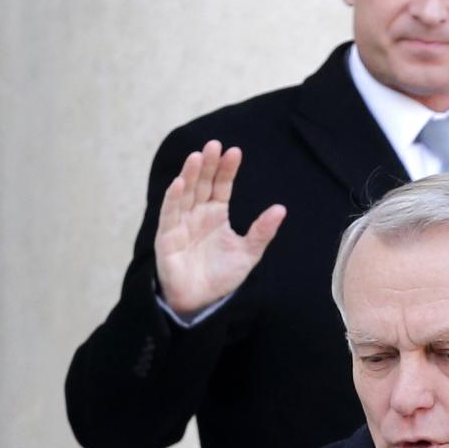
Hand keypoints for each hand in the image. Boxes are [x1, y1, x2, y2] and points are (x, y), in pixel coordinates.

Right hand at [154, 139, 285, 316]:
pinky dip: (174, 198)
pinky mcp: (167, 237)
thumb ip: (261, 231)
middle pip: (202, 184)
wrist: (200, 302)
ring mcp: (181, 223)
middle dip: (207, 164)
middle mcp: (197, 214)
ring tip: (197, 156)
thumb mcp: (248, 253)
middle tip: (214, 144)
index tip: (235, 152)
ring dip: (190, 174)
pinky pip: (170, 214)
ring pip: (185, 194)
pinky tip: (180, 183)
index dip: (226, 170)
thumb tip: (281, 209)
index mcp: (216, 215)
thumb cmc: (221, 277)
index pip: (221, 186)